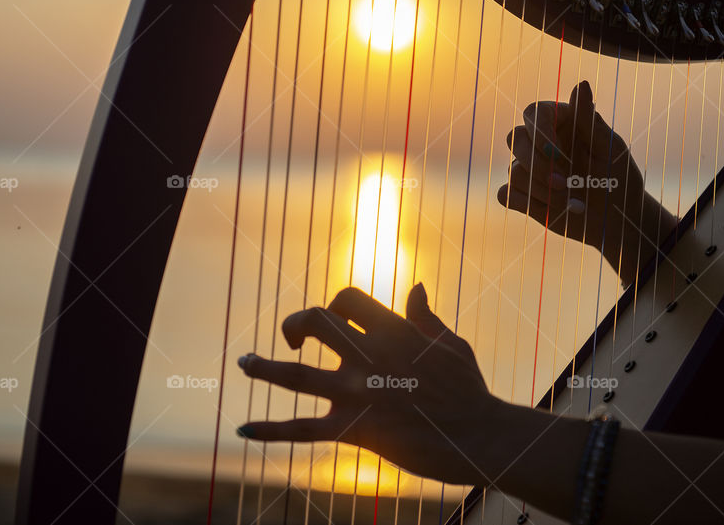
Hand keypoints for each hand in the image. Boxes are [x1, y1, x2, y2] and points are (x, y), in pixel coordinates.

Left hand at [236, 285, 503, 484]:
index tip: (332, 320)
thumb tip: (415, 286)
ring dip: (263, 367)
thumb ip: (424, 317)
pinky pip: (302, 429)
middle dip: (295, 324)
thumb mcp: (450, 343)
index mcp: (393, 330)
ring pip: (296, 375)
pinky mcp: (355, 430)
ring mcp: (359, 393)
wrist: (481, 436)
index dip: (332, 303)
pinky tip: (242, 428)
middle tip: (291, 340)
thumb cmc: (470, 389)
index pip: (346, 298)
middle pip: (315, 322)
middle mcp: (369, 356)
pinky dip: (269, 430)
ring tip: (242, 362)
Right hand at [497, 80, 674, 281]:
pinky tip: (550, 209)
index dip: (539, 131)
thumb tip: (580, 83)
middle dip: (536, 164)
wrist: (616, 222)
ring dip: (541, 190)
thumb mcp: (609, 150)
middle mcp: (542, 143)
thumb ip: (590, 120)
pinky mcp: (524, 195)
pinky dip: (524, 202)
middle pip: (515, 139)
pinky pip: (505, 194)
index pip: (534, 112)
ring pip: (514, 170)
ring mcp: (530, 169)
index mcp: (562, 123)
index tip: (557, 154)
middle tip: (564, 184)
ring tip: (571, 203)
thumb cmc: (619, 181)